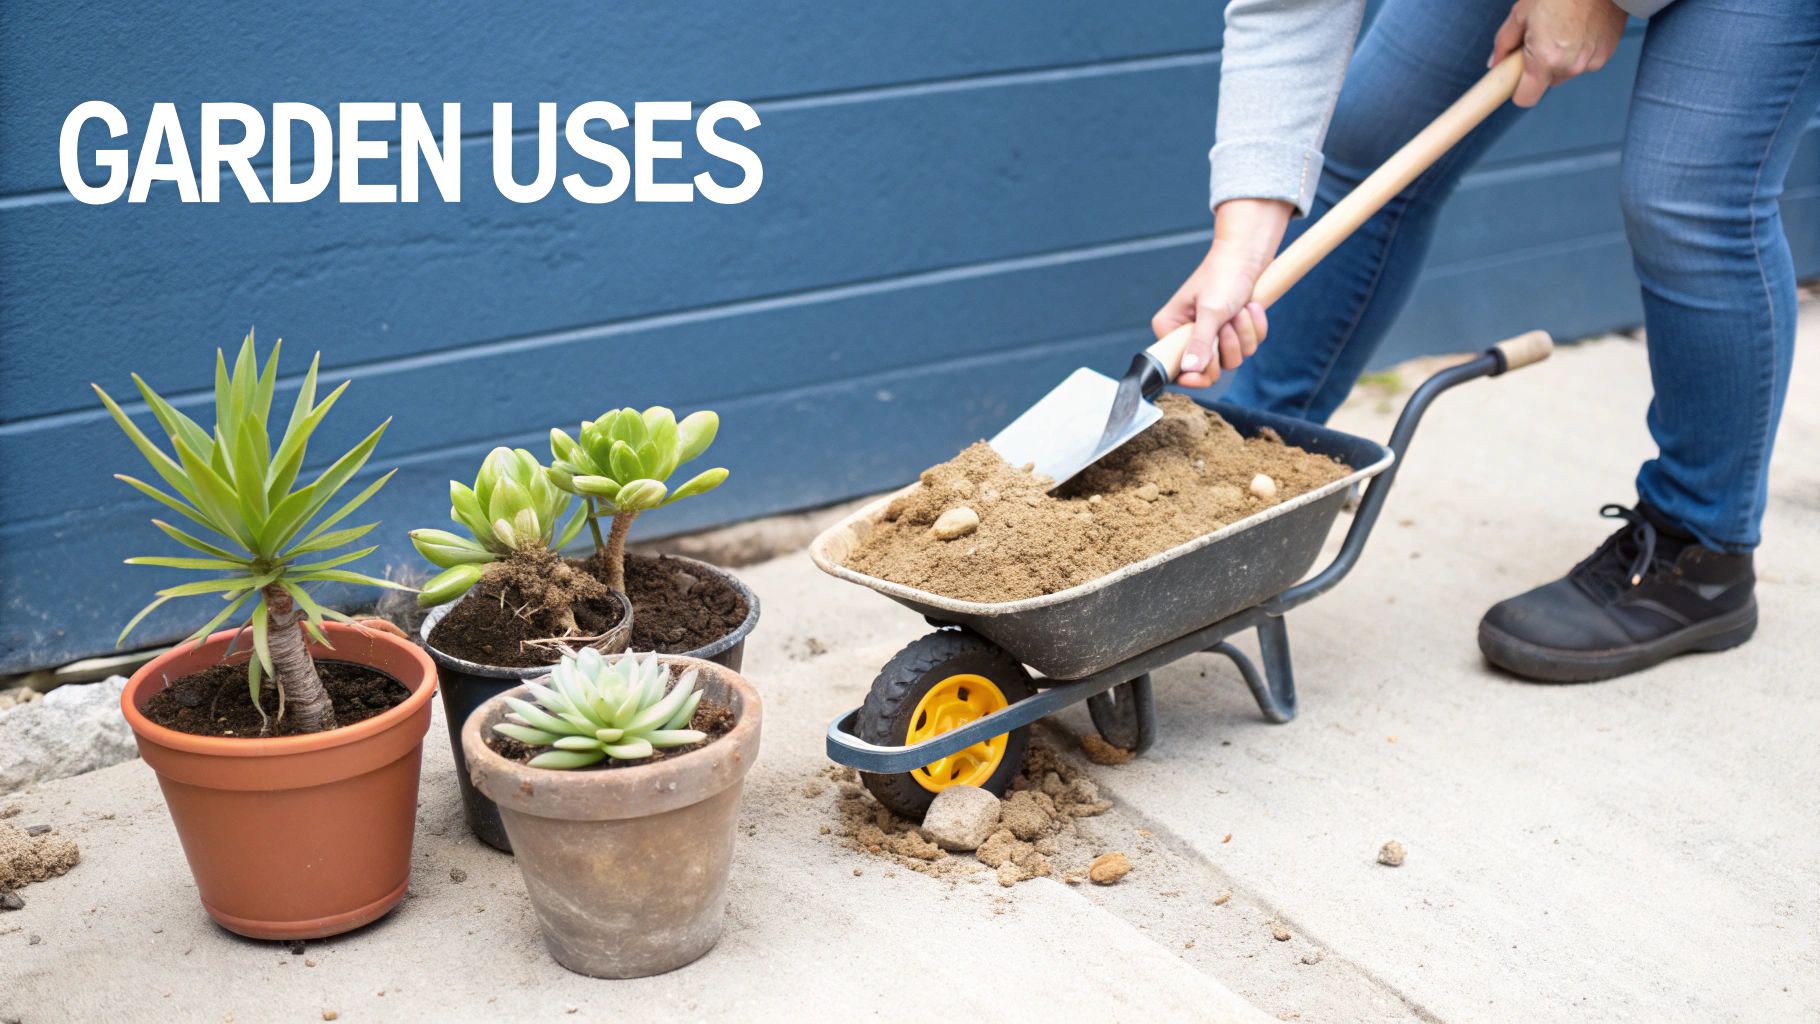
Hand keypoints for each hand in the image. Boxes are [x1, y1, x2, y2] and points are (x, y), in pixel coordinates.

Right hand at [1152, 198, 1290, 386]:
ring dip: (1243, 333)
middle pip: (1211, 369)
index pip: (1178, 368)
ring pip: (1233, 360)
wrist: (1247, 255)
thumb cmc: (1223, 276)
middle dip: (1227, 345)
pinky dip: (1254, 328)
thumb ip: (1201, 342)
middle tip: (1227, 320)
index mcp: (1170, 329)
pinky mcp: (1232, 334)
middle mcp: (1187, 337)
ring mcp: (1212, 337)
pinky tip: (1250, 308)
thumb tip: (1188, 369)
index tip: (1211, 364)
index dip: (1196, 374)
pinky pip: (1248, 348)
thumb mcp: (1211, 310)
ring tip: (1239, 308)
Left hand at [1491, 0, 1627, 107]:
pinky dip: (1580, 48)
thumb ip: (1505, 42)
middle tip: (1541, 37)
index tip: (1516, 76)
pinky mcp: (1607, 51)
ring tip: (1562, 27)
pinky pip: (1586, 59)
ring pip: (1567, 70)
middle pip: (1547, 82)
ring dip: (1562, 57)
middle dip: (1541, 66)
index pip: (1526, 98)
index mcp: (1546, 59)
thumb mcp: (1522, 13)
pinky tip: (1580, 26)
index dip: (1518, 89)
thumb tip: (1495, 62)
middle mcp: (1571, 66)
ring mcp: (1592, 60)